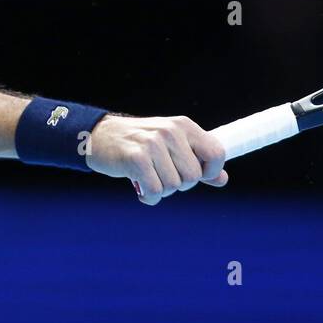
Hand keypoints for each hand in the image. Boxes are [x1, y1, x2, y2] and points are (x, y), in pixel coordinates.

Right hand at [86, 115, 228, 204]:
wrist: (100, 136)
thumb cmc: (139, 143)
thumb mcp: (171, 145)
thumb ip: (196, 160)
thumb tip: (222, 179)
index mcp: (183, 125)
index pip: (216, 153)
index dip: (210, 172)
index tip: (196, 175)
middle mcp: (170, 131)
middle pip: (193, 177)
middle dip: (179, 184)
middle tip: (161, 174)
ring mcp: (153, 144)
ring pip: (174, 186)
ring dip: (161, 190)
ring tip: (148, 177)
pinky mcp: (136, 159)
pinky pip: (156, 191)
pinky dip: (149, 196)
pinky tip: (140, 187)